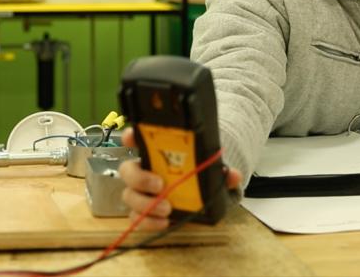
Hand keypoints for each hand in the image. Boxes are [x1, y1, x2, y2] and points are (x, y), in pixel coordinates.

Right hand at [118, 128, 241, 230]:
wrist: (199, 196)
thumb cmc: (198, 176)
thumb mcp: (211, 170)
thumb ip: (221, 171)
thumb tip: (232, 175)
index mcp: (156, 153)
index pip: (136, 139)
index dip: (130, 137)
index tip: (131, 138)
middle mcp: (144, 170)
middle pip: (127, 170)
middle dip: (140, 178)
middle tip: (160, 185)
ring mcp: (141, 192)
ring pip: (129, 195)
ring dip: (145, 203)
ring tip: (167, 209)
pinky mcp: (144, 212)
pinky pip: (136, 218)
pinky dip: (147, 222)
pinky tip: (163, 222)